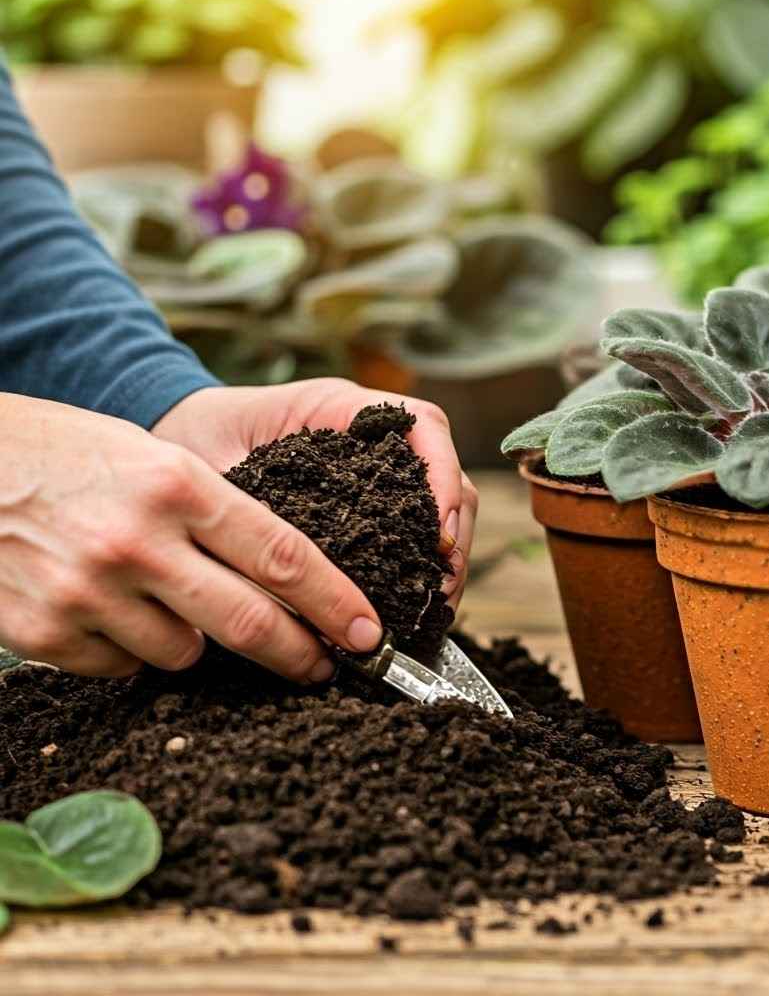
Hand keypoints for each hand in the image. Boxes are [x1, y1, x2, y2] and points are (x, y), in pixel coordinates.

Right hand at [0, 393, 384, 679]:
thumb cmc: (69, 455)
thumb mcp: (155, 460)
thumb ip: (214, 517)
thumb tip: (276, 584)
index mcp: (177, 485)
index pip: (281, 555)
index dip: (335, 602)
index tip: (368, 632)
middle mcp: (137, 541)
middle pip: (250, 622)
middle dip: (301, 654)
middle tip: (325, 667)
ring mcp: (88, 591)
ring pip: (185, 654)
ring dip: (196, 641)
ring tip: (165, 600)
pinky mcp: (45, 632)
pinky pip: (122, 667)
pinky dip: (130, 650)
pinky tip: (108, 609)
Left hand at [152, 379, 477, 606]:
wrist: (179, 437)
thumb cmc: (198, 439)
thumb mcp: (223, 463)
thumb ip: (258, 499)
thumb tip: (289, 571)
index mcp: (342, 407)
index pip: (422, 426)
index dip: (442, 478)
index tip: (437, 533)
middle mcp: (371, 435)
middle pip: (446, 473)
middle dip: (453, 531)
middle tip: (441, 586)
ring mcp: (375, 469)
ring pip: (439, 505)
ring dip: (446, 554)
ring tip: (434, 602)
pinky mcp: (368, 502)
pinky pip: (413, 527)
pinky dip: (422, 563)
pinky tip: (414, 599)